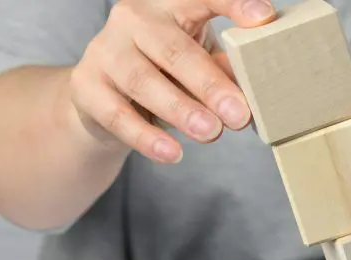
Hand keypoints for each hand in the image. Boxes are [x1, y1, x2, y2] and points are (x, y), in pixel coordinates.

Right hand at [67, 0, 275, 162]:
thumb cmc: (165, 74)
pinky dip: (147, 137)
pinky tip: (172, 153)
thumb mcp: (198, 64)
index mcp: (169, 5)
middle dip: (210, 84)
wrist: (104, 99)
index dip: (233, 5)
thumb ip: (222, 69)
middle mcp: (133, 19)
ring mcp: (105, 50)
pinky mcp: (86, 86)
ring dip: (180, 110)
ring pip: (144, 81)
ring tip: (211, 133)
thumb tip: (257, 85)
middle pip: (174, 50)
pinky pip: (118, 115)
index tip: (264, 18)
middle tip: (239, 114)